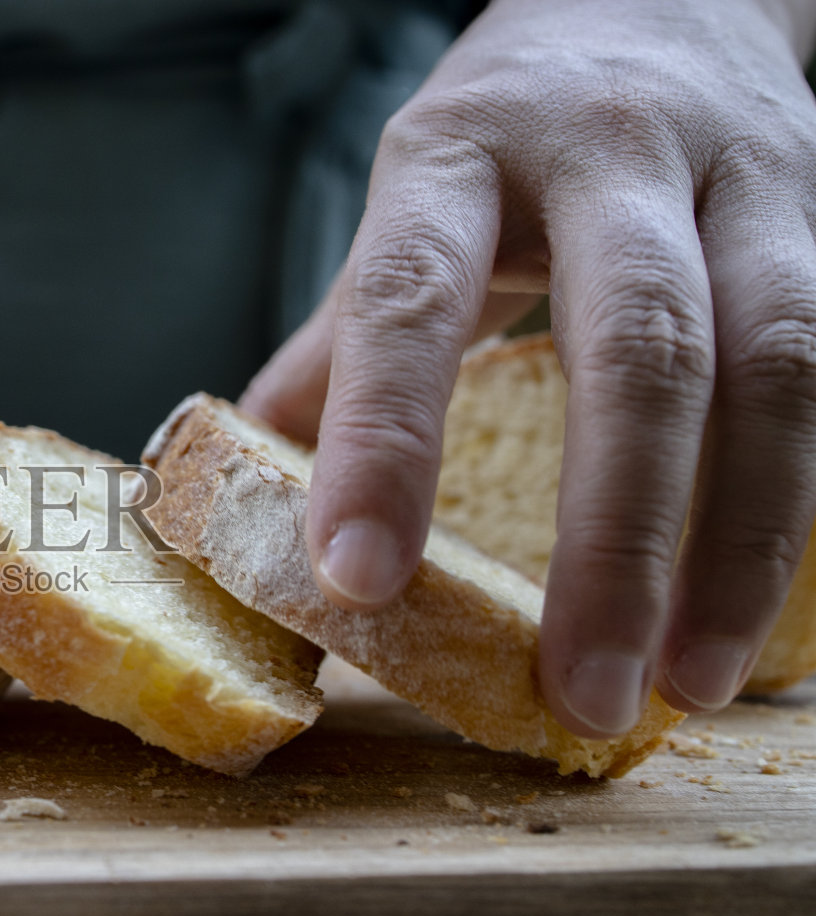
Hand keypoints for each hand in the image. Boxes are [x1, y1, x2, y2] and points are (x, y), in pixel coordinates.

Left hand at [240, 0, 815, 736]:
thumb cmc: (511, 129)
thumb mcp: (411, 200)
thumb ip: (346, 333)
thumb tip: (249, 465)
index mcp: (459, 150)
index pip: (410, 299)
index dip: (385, 442)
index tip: (357, 580)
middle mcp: (612, 152)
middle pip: (638, 349)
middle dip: (613, 540)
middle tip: (582, 692)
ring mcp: (746, 175)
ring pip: (778, 363)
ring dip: (739, 543)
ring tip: (692, 680)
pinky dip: (808, 493)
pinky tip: (763, 600)